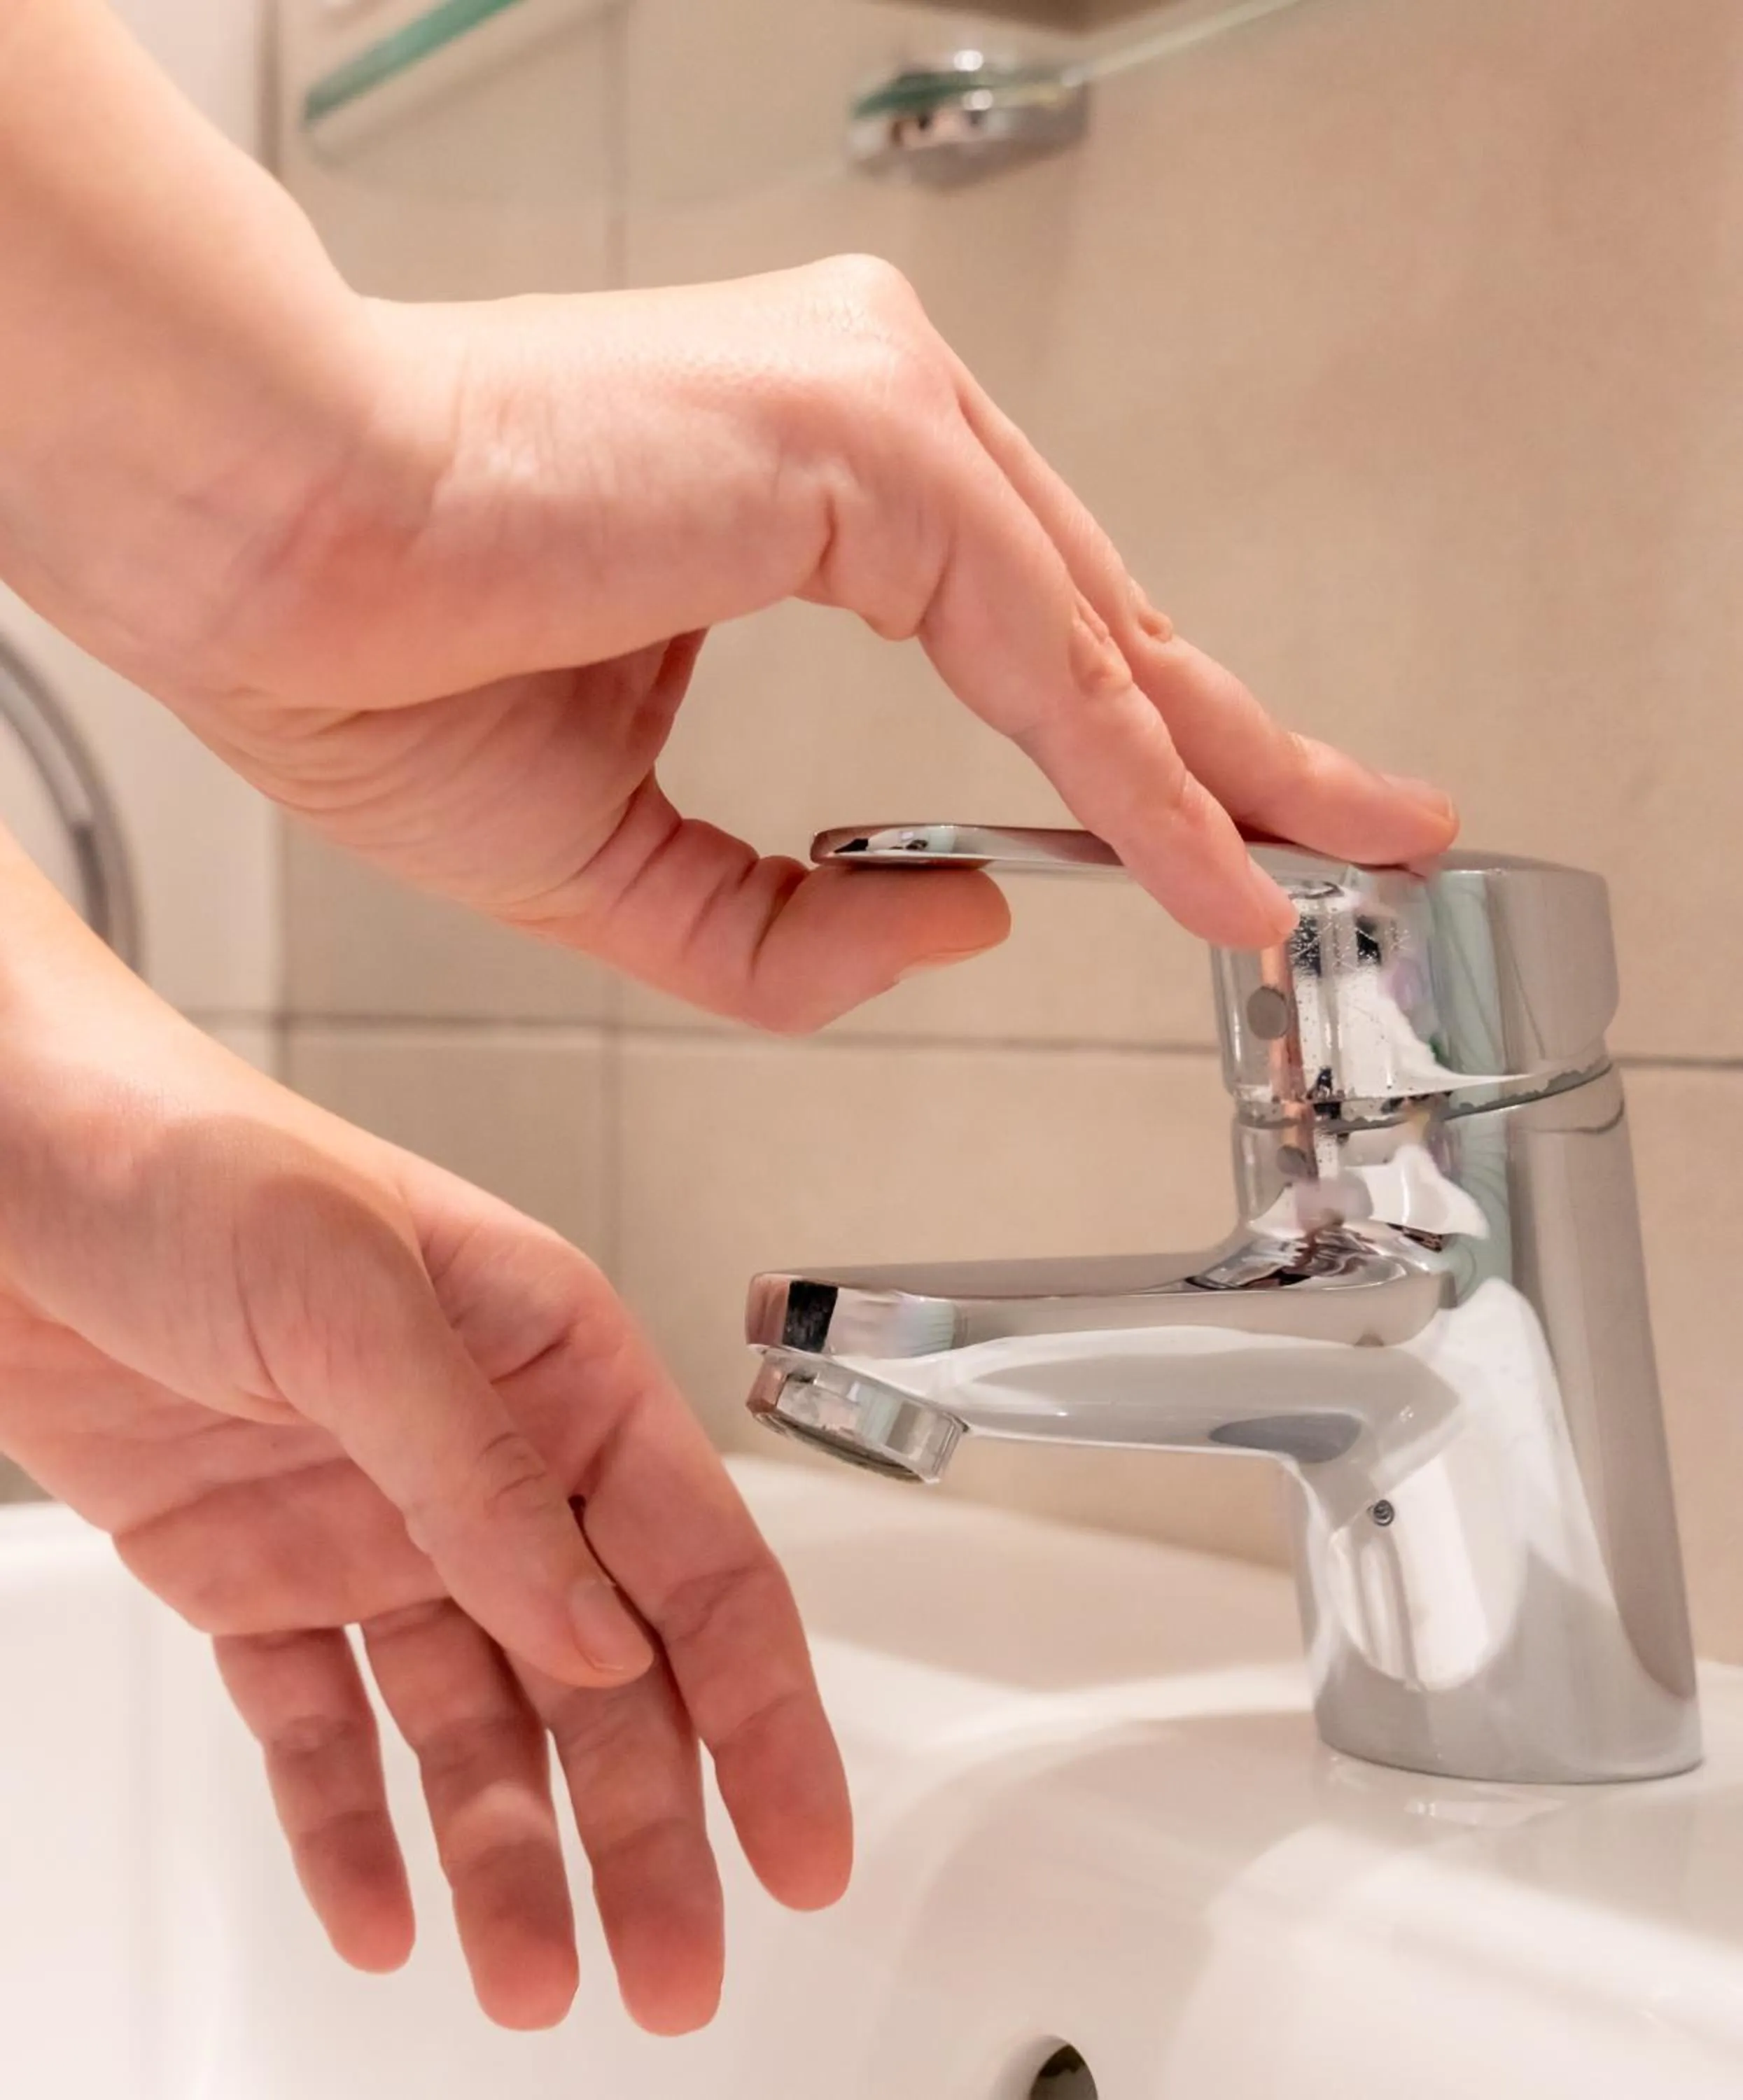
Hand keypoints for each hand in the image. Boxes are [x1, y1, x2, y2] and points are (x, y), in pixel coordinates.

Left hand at [0, 853, 846, 2032]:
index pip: (697, 1562)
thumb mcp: (351, 1295)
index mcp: (556, 1366)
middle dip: (646, 1828)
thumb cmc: (180, 1156)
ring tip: (533, 1982)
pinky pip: (320, 1726)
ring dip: (508, 1854)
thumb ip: (480, 1471)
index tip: (804, 1843)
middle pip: (601, 1677)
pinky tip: (380, 1911)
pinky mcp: (256, 1577)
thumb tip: (604, 1634)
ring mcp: (372, 1527)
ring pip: (473, 1726)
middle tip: (675, 1970)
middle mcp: (486, 1460)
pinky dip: (349, 1824)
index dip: (764, 1711)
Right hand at [51, 259, 1454, 1027]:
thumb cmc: (379, 658)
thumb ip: (805, 917)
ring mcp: (868, 415)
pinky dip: (1131, 773)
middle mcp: (857, 425)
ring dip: (1224, 761)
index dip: (1144, 752)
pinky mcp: (858, 442)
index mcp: (799, 487)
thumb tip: (970, 921)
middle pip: (1103, 619)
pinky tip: (1204, 866)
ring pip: (1099, 628)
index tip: (1234, 836)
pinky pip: (1040, 647)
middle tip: (1361, 828)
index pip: (1029, 633)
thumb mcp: (629, 862)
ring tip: (1335, 856)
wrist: (244, 546)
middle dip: (1241, 745)